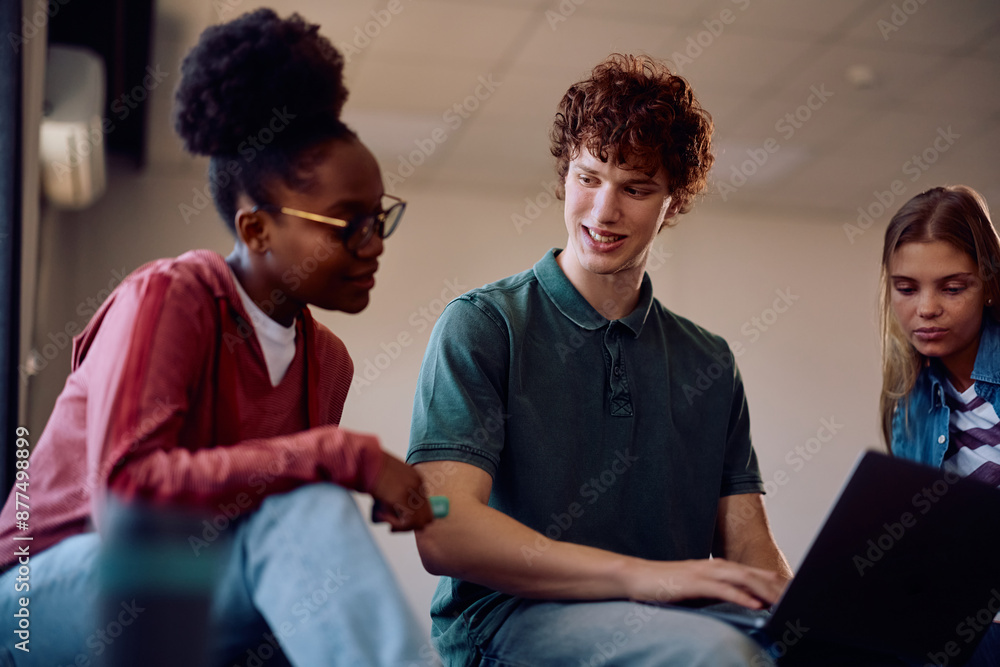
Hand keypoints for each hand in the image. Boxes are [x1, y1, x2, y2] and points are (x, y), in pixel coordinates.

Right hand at [369, 452, 434, 531]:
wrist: (361, 460)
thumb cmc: (369, 470)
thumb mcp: (388, 480)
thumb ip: (396, 493)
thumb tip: (398, 514)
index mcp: (416, 478)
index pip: (425, 506)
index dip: (414, 518)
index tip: (398, 522)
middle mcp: (418, 484)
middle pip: (426, 517)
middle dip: (410, 525)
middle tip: (392, 527)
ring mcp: (411, 490)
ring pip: (418, 522)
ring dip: (401, 527)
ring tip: (385, 521)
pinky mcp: (401, 497)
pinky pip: (408, 522)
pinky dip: (396, 525)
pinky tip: (382, 517)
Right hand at [623, 558, 787, 609]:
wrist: (636, 578)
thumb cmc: (667, 587)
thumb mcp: (699, 591)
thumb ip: (722, 594)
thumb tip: (748, 605)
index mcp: (719, 568)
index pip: (756, 574)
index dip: (777, 584)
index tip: (797, 594)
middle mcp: (716, 567)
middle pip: (755, 574)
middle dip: (779, 587)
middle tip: (801, 598)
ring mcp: (704, 572)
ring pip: (743, 579)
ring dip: (766, 590)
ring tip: (785, 602)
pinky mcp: (693, 582)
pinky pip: (721, 589)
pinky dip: (740, 595)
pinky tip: (754, 604)